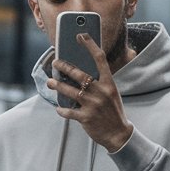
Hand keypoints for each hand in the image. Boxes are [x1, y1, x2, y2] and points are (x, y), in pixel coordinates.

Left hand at [47, 34, 133, 153]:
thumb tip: (80, 75)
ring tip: (50, 82)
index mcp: (109, 83)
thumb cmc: (113, 112)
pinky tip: (58, 108)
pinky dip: (62, 109)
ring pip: (70, 92)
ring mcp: (93, 105)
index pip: (100, 59)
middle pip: (79, 75)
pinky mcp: (86, 118)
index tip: (81, 36)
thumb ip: (99, 84)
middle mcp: (101, 92)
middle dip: (65, 67)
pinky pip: (69, 112)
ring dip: (58, 86)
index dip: (90, 45)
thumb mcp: (111, 94)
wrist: (119, 135)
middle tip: (56, 63)